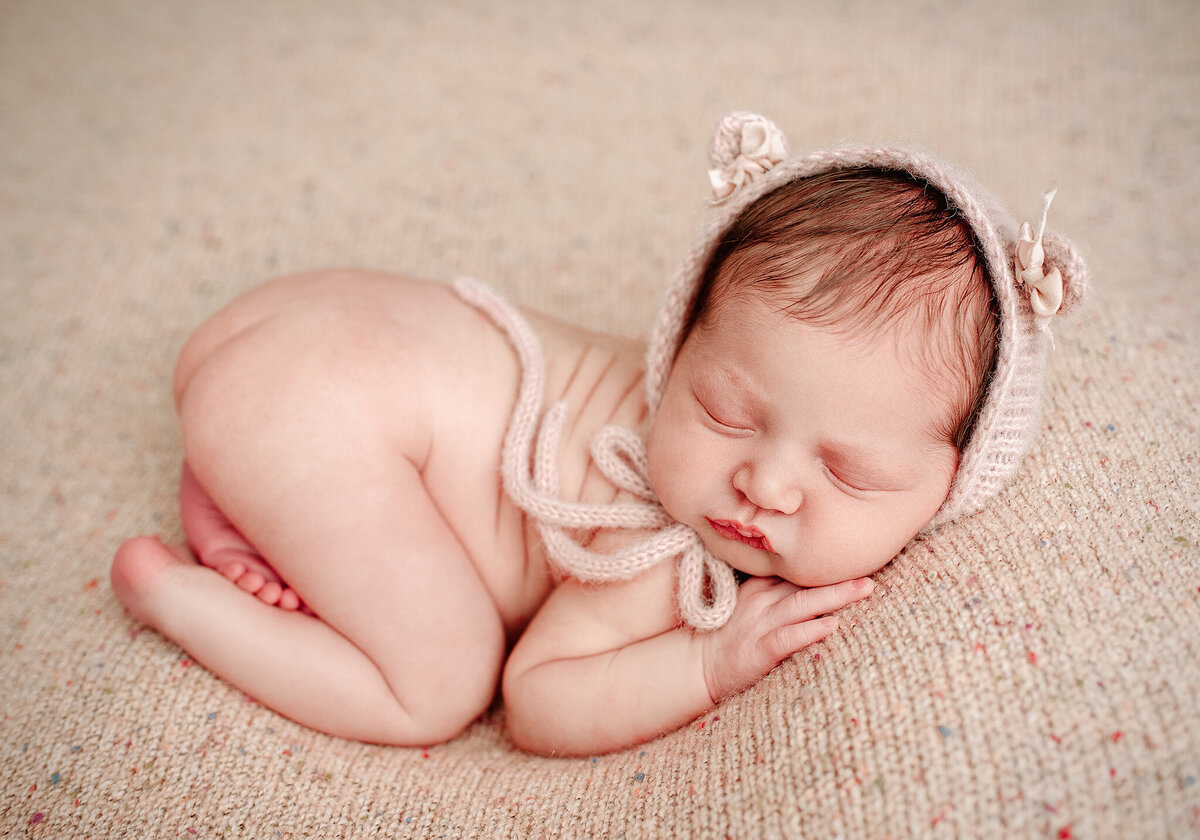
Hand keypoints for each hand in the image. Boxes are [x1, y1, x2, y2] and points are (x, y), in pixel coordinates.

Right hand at [699, 576, 873, 702]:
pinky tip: (831, 627)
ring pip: (801, 605)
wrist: (699, 665)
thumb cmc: (729, 637)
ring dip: (834, 596)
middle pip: (805, 584)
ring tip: (863, 589)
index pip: (797, 571)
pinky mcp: (758, 651)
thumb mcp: (751, 606)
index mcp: (760, 588)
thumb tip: (815, 585)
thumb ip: (777, 593)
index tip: (856, 558)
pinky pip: (787, 638)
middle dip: (839, 578)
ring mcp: (759, 625)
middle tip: (870, 571)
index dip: (827, 566)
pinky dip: (810, 631)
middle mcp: (762, 601)